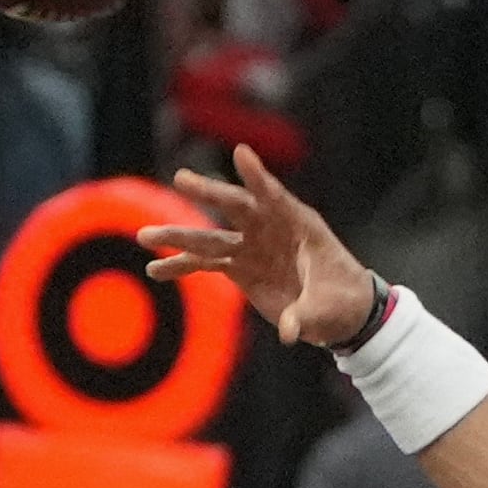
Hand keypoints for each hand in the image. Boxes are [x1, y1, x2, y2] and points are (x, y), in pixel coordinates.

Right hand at [136, 145, 383, 350]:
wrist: (340, 313)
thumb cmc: (342, 300)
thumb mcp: (328, 309)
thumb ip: (306, 316)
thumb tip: (290, 333)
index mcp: (300, 225)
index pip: (276, 197)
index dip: (258, 177)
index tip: (241, 154)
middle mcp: (271, 229)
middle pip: (236, 207)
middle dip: (209, 193)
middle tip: (181, 179)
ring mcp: (253, 247)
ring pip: (211, 238)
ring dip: (179, 236)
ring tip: (146, 236)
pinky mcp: (241, 268)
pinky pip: (206, 263)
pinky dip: (182, 266)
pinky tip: (155, 269)